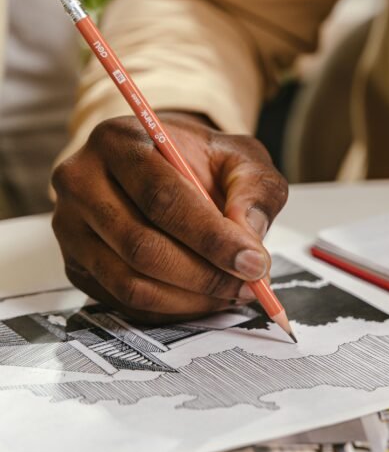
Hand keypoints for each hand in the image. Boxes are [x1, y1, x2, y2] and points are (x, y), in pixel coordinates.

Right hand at [51, 113, 287, 321]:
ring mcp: (70, 227)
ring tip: (234, 292)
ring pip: (130, 282)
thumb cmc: (201, 161)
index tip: (254, 262)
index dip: (211, 237)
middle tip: (251, 284)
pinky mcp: (76, 264)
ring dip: (192, 298)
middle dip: (206, 274)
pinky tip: (206, 298)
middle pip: (141, 245)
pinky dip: (174, 309)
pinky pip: (124, 302)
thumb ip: (254, 190)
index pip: (161, 197)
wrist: (164, 165)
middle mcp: (81, 182)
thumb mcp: (241, 157)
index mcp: (119, 142)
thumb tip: (250, 237)